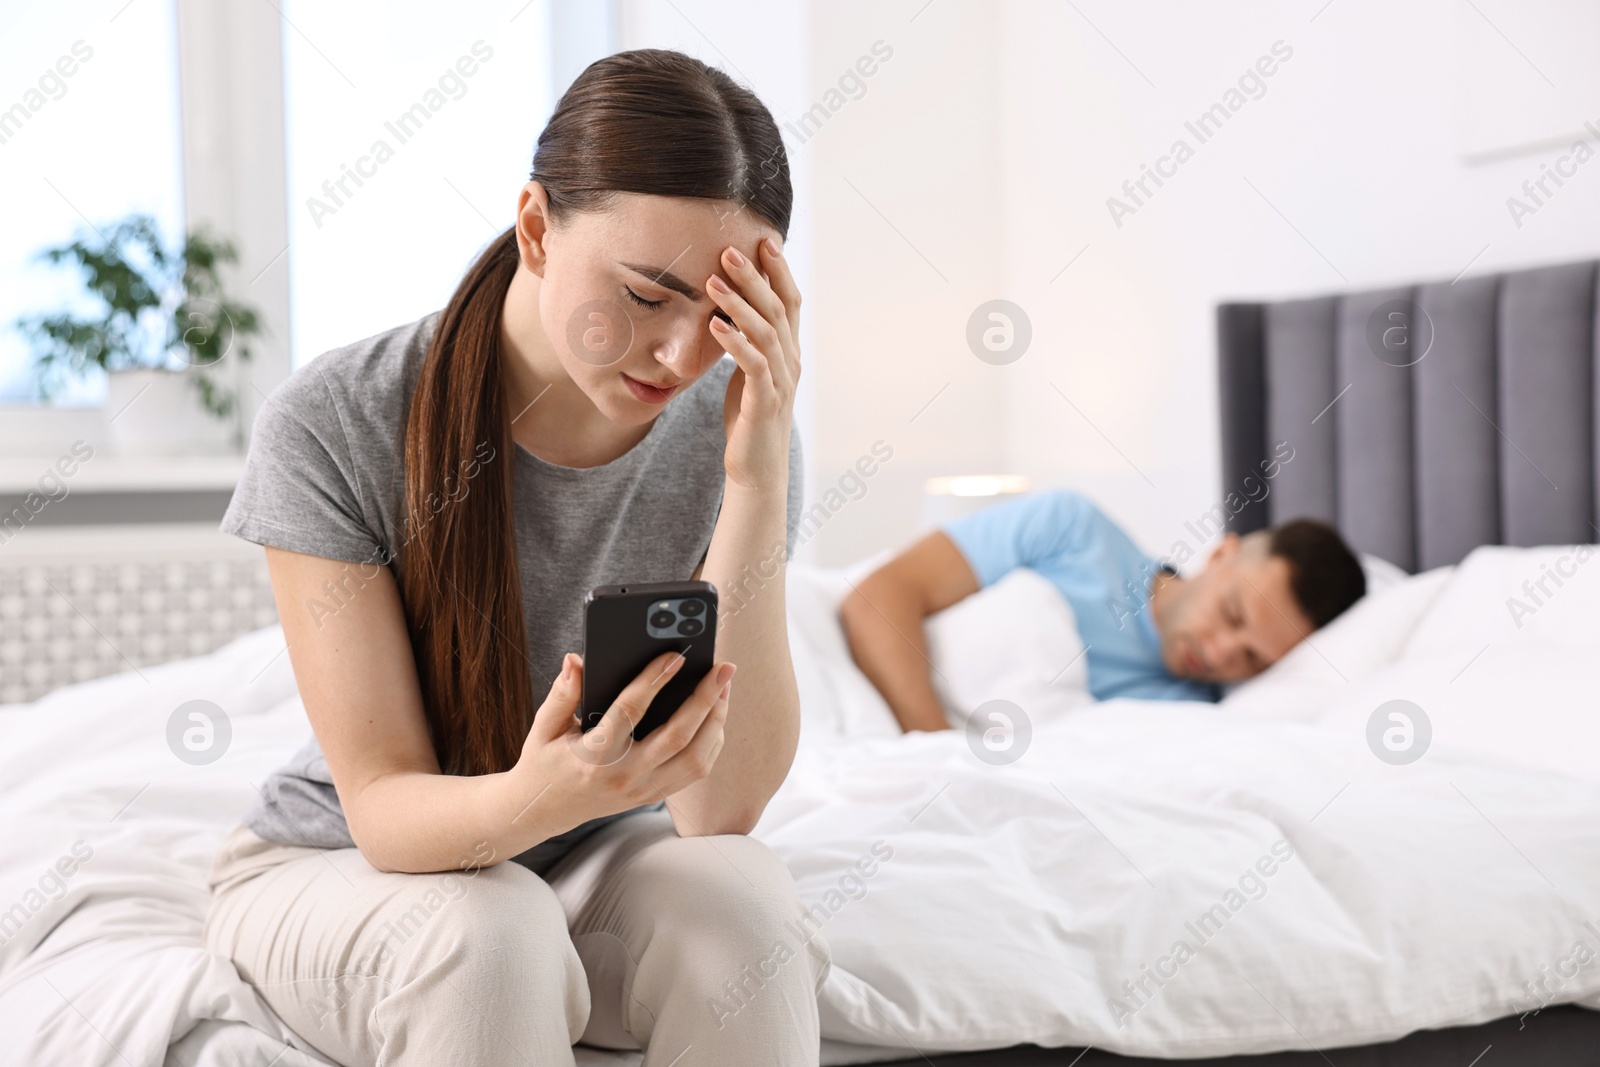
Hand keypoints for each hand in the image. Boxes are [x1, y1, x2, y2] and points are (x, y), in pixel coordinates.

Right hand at [504, 650, 734, 838]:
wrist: (544, 811)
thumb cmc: (545, 762)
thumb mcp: (544, 727)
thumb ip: (562, 694)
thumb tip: (575, 660)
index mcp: (594, 756)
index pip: (630, 712)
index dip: (654, 680)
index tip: (675, 655)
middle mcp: (624, 776)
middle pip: (677, 737)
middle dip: (705, 698)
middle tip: (723, 667)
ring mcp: (643, 790)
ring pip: (696, 758)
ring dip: (716, 720)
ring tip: (724, 687)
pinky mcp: (654, 795)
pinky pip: (695, 770)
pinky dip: (712, 741)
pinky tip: (714, 715)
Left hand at [707, 237, 800, 492]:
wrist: (757, 468)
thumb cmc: (749, 418)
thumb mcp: (750, 373)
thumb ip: (749, 343)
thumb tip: (733, 313)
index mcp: (789, 351)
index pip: (790, 301)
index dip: (779, 271)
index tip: (762, 240)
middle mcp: (791, 361)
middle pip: (778, 309)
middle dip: (755, 277)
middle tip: (729, 249)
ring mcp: (781, 382)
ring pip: (766, 332)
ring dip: (739, 304)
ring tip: (713, 282)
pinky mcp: (764, 402)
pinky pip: (753, 365)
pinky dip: (735, 342)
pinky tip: (715, 326)